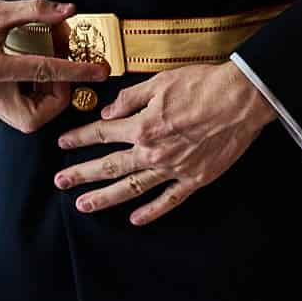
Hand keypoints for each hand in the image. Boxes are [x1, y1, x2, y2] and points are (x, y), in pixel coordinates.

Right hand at [0, 0, 107, 132]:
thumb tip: (67, 10)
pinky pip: (17, 109)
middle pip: (32, 119)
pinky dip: (34, 95)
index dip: (76, 71)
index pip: (42, 72)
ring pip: (25, 120)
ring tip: (52, 70)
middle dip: (57, 101)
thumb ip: (34, 10)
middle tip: (64, 75)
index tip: (99, 71)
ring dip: (47, 99)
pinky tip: (38, 73)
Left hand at [54, 59, 277, 224]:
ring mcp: (173, 169)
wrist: (242, 99)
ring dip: (105, 198)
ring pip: (132, 188)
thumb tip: (109, 111)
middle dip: (81, 173)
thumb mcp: (162, 81)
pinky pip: (169, 200)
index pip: (102, 133)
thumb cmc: (204, 85)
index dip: (80, 137)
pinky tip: (135, 219)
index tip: (63, 143)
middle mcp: (153, 152)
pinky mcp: (195, 178)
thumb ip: (132, 97)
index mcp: (142, 125)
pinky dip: (151, 211)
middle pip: (109, 166)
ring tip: (84, 205)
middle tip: (60, 182)